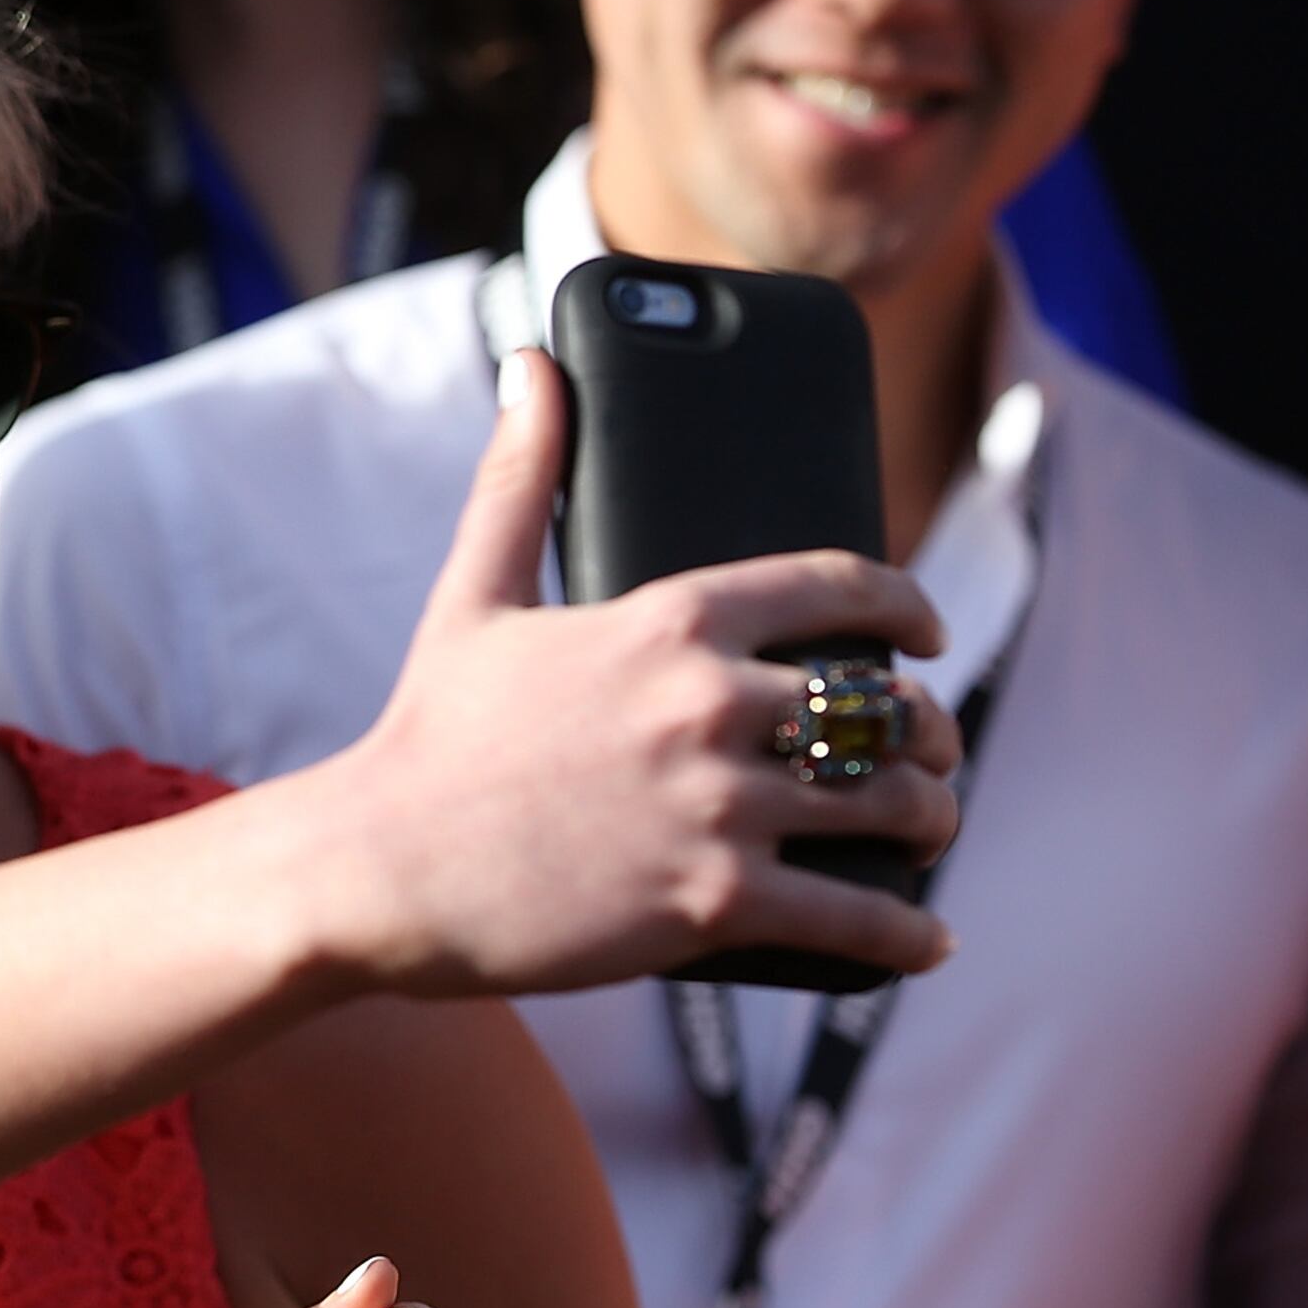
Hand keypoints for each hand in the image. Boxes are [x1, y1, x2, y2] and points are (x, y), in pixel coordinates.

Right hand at [315, 351, 961, 999]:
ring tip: (924, 832)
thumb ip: (517, 477)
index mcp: (670, 619)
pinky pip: (859, 920)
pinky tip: (923, 941)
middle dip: (928, 734)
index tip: (925, 632)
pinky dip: (906, 937)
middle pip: (884, 709)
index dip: (905, 608)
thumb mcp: (472, 595)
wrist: (378, 868)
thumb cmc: (427, 733)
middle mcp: (711, 703)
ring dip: (930, 821)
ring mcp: (720, 807)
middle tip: (927, 756)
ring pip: (892, 807)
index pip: (840, 589)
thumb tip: (532, 365)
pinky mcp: (716, 902)